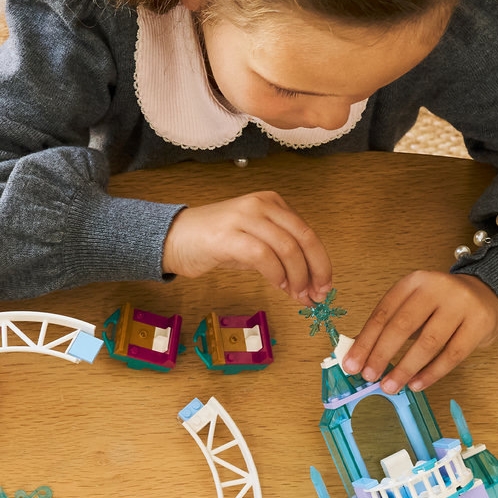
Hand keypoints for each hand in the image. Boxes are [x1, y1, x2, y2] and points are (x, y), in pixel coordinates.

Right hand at [162, 193, 331, 302]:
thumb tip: (307, 284)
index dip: (321, 262)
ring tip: (296, 295)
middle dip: (316, 270)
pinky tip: (278, 286)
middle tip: (317, 294)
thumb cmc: (214, 241)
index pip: (307, 232)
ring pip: (287, 247)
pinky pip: (263, 255)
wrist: (174, 237)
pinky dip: (276, 274)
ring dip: (297, 277)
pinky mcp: (228, 235)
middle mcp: (261, 204)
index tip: (324, 286)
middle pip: (304, 237)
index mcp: (272, 203)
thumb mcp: (254, 243)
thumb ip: (280, 257)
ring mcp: (244, 217)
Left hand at [343, 270, 497, 393]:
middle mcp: (437, 288)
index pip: (383, 312)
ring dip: (405, 368)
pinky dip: (432, 373)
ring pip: (428, 342)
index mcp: (414, 282)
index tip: (351, 364)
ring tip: (390, 386)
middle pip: (403, 325)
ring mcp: (461, 305)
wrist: (488, 297)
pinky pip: (452, 355)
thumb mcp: (415, 305)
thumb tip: (361, 357)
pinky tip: (416, 385)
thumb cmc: (442, 307)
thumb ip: (391, 326)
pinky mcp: (479, 324)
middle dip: (382, 354)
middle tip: (368, 377)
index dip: (365, 341)